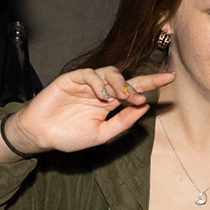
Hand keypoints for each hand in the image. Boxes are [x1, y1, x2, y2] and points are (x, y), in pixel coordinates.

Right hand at [0, 67, 170, 161]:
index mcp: (108, 104)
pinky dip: (98, 82)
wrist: (39, 135)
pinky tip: (100, 94)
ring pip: (109, 72)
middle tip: (136, 99)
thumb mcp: (101, 135)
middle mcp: (100, 91)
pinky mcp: (71, 79)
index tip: (170, 79)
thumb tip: (143, 107)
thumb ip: (122, 122)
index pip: (133, 90)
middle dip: (135, 86)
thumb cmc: (67, 137)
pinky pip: (89, 74)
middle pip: (125, 78)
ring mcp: (86, 84)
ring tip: (119, 97)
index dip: (151, 83)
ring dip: (118, 83)